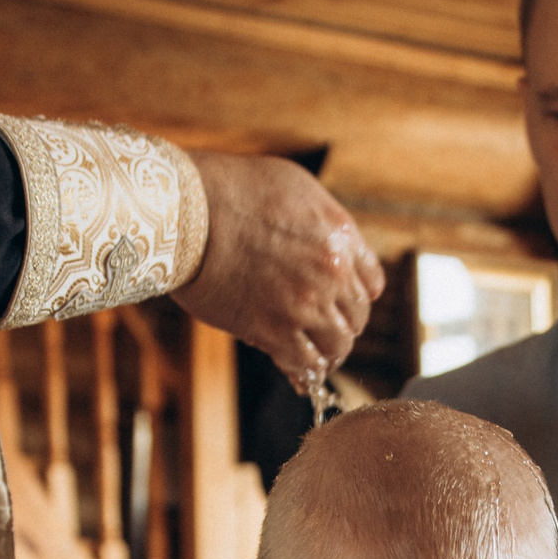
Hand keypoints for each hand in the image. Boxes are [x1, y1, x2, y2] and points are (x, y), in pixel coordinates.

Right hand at [176, 152, 383, 388]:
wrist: (187, 210)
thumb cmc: (230, 190)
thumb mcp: (295, 189)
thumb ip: (322, 223)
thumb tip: (334, 252)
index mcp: (340, 236)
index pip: (370, 282)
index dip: (356, 297)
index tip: (342, 305)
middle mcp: (331, 272)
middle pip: (356, 317)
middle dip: (341, 325)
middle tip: (323, 332)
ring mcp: (304, 303)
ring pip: (337, 345)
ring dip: (326, 351)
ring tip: (312, 355)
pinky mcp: (273, 330)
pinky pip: (305, 364)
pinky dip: (304, 370)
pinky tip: (295, 369)